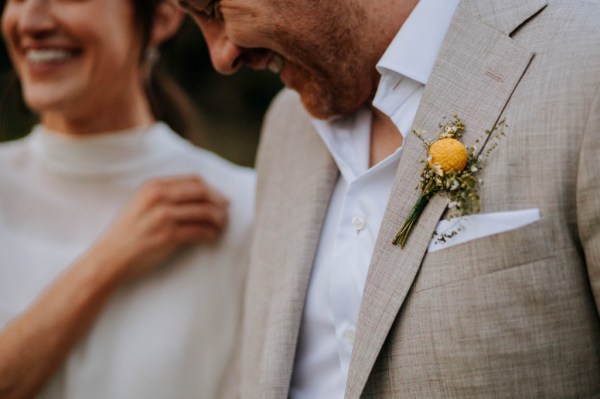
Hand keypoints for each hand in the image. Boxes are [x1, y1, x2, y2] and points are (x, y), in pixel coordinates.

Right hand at [89, 175, 228, 280]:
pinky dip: (211, 233)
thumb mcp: (141, 204)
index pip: (193, 180)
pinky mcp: (168, 236)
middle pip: (202, 193)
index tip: (220, 198)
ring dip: (219, 219)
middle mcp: (159, 197)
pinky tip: (212, 236)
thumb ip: (165, 195)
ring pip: (205, 212)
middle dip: (219, 202)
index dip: (212, 189)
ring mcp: (164, 217)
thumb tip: (199, 196)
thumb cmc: (128, 232)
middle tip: (226, 211)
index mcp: (153, 186)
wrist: (110, 257)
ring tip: (222, 225)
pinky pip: (200, 231)